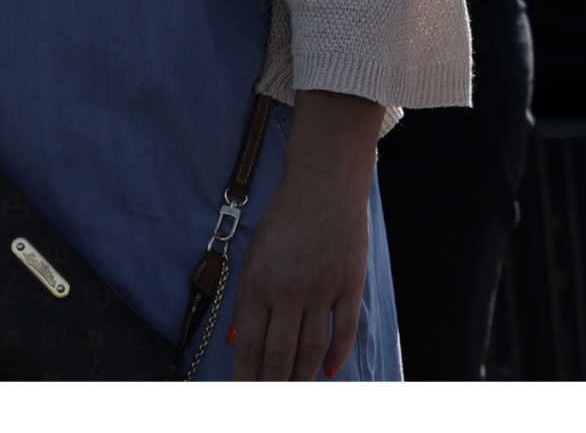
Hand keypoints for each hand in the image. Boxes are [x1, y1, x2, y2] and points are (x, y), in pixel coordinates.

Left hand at [230, 95, 375, 380]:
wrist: (325, 182)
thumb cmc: (286, 217)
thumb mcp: (255, 255)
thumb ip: (246, 299)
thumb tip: (236, 341)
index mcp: (258, 285)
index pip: (250, 346)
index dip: (248, 377)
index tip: (246, 396)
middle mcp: (288, 291)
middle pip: (279, 354)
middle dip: (272, 386)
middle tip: (270, 403)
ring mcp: (321, 288)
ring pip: (310, 348)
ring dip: (301, 377)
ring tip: (295, 393)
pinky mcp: (349, 282)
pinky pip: (343, 328)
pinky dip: (335, 354)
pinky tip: (327, 372)